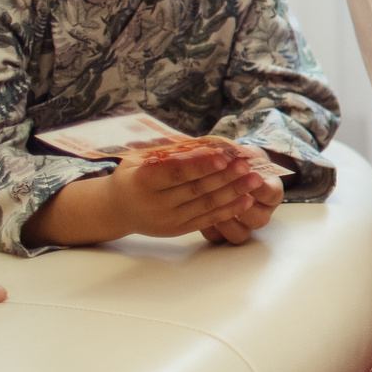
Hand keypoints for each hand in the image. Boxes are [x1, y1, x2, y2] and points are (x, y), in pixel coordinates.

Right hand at [24, 142, 262, 247]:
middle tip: (247, 164)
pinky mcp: (179, 230)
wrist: (116, 209)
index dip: (201, 165)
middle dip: (225, 177)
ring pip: (206, 205)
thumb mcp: (138, 160)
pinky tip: (246, 199)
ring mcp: (168, 220)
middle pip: (196, 189)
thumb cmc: (131, 176)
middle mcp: (155, 204)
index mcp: (143, 182)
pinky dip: (229, 210)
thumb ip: (167, 153)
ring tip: (254, 179)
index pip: (176, 173)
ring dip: (233, 192)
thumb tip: (204, 142)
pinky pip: (208, 219)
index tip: (224, 156)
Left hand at [205, 147, 285, 245]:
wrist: (222, 170)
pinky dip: (207, 227)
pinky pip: (216, 238)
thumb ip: (239, 154)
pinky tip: (197, 212)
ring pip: (239, 234)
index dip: (261, 188)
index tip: (250, 177)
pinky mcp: (221, 233)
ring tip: (211, 206)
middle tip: (229, 195)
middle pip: (259, 220)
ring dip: (226, 221)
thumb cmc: (234, 159)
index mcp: (270, 192)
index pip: (272, 194)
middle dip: (243, 208)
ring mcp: (241, 225)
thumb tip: (230, 151)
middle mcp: (260, 212)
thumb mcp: (240, 152)